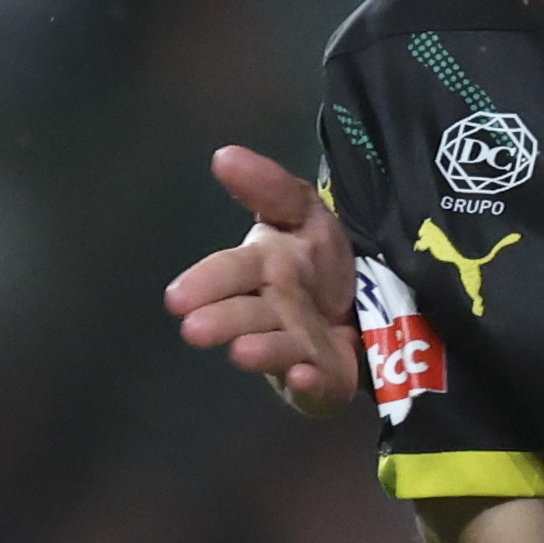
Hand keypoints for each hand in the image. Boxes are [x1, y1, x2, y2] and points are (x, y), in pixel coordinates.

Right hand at [166, 146, 363, 414]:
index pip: (231, 271)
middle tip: (194, 329)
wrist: (366, 306)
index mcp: (263, 270)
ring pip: (278, 350)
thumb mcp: (304, 213)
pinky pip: (318, 387)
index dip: (206, 282)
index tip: (176, 297)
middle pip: (247, 315)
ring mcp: (298, 350)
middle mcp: (273, 313)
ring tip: (242, 353)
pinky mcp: (325, 381)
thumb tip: (223, 155)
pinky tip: (305, 377)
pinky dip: (311, 384)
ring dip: (263, 351)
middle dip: (222, 320)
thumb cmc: (320, 260)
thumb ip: (270, 188)